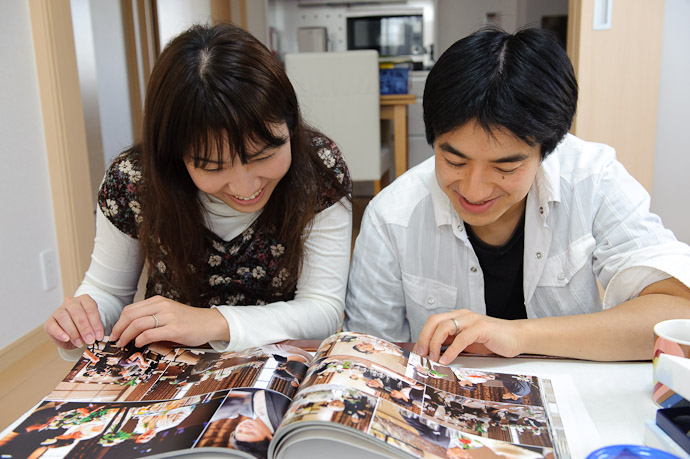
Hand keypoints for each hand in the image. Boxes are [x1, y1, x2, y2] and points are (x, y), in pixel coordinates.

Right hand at [44, 295, 103, 349]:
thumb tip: (98, 337)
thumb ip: (95, 329)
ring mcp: (58, 310)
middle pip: (77, 312)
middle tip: (90, 340)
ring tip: (80, 343)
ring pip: (64, 317)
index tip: (99, 336)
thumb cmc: (84, 328)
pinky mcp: (49, 321)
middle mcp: (71, 302)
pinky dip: (59, 333)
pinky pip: (52, 325)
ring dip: (73, 332)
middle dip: (85, 328)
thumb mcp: (92, 327)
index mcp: (84, 300)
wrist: (72, 336)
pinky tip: (66, 339)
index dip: (96, 324)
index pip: (90, 309)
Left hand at [109, 295, 228, 347]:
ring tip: (123, 344)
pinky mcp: (174, 329)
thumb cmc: (188, 320)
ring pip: (137, 324)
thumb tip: (131, 329)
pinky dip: (140, 340)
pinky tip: (138, 344)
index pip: (130, 309)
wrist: (209, 323)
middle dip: (119, 329)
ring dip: (126, 335)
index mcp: (158, 301)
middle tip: (115, 339)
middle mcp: (162, 306)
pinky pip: (150, 334)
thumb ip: (152, 316)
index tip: (115, 332)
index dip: (119, 322)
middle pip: (130, 315)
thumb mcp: (168, 312)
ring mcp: (168, 317)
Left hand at [413, 309, 523, 363]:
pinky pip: (461, 339)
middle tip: (422, 354)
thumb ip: (452, 343)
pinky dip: (451, 351)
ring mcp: (472, 320)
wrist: (516, 337)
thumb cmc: (492, 340)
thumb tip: (433, 353)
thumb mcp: (467, 342)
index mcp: (458, 316)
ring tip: (433, 358)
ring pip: (445, 327)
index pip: (433, 321)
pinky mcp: (482, 328)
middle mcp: (463, 315)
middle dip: (424, 338)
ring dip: (435, 344)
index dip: (423, 335)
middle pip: (435, 321)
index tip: (418, 351)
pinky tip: (446, 360)